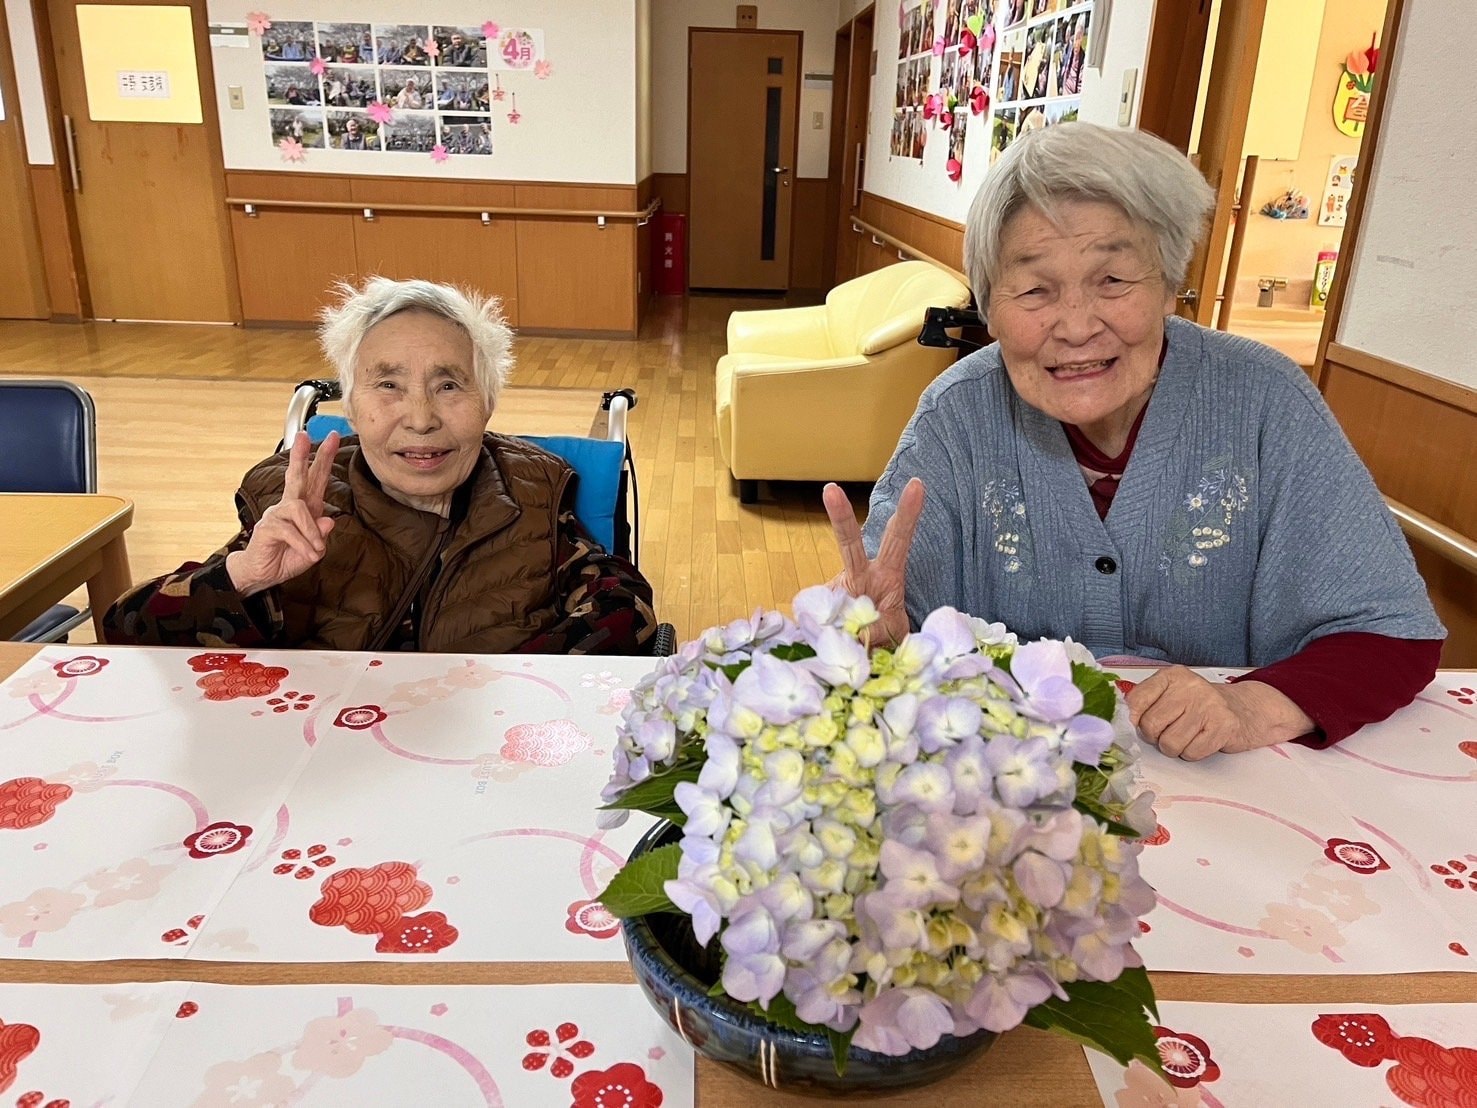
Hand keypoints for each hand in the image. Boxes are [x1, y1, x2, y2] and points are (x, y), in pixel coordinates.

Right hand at [227, 431, 338, 596]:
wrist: (262, 574)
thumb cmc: (287, 558)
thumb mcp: (313, 550)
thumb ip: (322, 536)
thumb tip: (329, 520)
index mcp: (305, 508)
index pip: (316, 479)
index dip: (323, 458)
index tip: (332, 437)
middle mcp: (290, 506)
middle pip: (297, 476)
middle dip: (302, 455)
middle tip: (305, 435)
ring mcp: (276, 515)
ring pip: (298, 509)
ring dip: (311, 531)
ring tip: (316, 549)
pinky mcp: (267, 527)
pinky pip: (290, 531)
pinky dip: (303, 544)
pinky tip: (308, 554)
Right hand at [822, 478, 924, 647]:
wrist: (869, 654)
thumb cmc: (888, 635)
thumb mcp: (894, 634)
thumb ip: (880, 631)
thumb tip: (858, 635)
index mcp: (888, 575)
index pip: (898, 540)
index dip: (907, 514)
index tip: (916, 486)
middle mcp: (861, 576)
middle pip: (849, 543)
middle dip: (841, 517)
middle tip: (830, 489)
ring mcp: (837, 591)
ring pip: (823, 592)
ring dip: (818, 607)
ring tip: (834, 627)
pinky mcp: (819, 607)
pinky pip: (815, 618)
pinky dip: (823, 634)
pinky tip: (830, 645)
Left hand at [1127, 667, 1314, 759]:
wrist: (1245, 709)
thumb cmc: (1198, 706)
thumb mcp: (1170, 695)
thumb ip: (1144, 702)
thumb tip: (1119, 720)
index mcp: (1171, 676)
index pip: (1135, 701)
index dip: (1133, 720)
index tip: (1139, 724)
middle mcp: (1189, 686)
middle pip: (1150, 726)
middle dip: (1155, 737)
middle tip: (1169, 731)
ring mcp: (1208, 705)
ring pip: (1169, 743)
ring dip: (1174, 748)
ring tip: (1186, 736)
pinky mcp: (1223, 726)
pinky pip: (1191, 753)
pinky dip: (1192, 753)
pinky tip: (1201, 740)